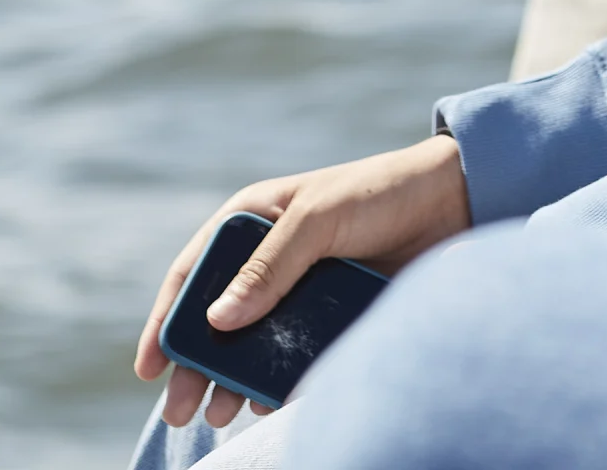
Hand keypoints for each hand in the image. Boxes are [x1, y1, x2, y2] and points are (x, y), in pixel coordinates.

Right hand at [134, 134, 471, 430]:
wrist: (456, 202)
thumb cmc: (382, 192)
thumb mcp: (320, 219)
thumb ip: (271, 266)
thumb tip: (217, 322)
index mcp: (253, 219)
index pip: (194, 273)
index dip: (166, 320)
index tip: (150, 367)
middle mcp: (269, 256)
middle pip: (216, 318)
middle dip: (196, 366)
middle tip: (182, 411)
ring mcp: (299, 287)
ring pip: (251, 342)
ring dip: (233, 379)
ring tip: (224, 414)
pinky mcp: (331, 312)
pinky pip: (294, 351)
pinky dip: (277, 378)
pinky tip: (268, 401)